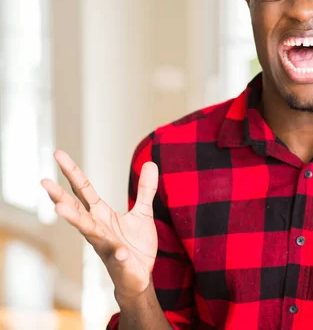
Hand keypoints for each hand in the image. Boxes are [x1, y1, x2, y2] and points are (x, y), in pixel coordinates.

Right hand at [41, 150, 158, 300]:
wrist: (139, 277)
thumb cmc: (135, 246)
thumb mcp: (143, 213)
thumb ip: (145, 190)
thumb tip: (151, 163)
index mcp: (101, 215)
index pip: (83, 190)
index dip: (72, 172)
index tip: (57, 153)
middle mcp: (98, 228)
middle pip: (76, 209)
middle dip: (59, 196)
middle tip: (43, 181)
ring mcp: (106, 245)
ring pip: (88, 231)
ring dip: (75, 220)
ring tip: (59, 209)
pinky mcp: (119, 262)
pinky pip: (118, 256)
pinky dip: (118, 254)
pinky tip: (120, 253)